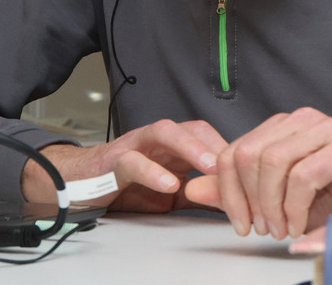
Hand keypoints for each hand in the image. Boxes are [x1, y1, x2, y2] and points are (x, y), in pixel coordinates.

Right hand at [22, 119, 226, 211]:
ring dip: (188, 147)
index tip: (249, 169)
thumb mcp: (170, 193)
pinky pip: (134, 161)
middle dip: (214, 143)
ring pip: (163, 133)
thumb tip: (233, 204)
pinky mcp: (114, 161)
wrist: (81, 184)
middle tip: (236, 163)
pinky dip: (152, 172)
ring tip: (207, 167)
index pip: (206, 136)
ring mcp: (135, 146)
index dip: (228, 149)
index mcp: (172, 145)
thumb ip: (197, 195)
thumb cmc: (126, 184)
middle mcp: (156, 140)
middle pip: (190, 128)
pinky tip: (169, 184)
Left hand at [182, 107, 331, 238]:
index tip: (239, 222)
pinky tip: (297, 224)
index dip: (226, 190)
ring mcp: (324, 128)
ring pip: (272, 162)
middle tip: (261, 229)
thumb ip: (235, 193)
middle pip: (247, 154)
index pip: (232, 150)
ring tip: (280, 228)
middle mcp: (300, 119)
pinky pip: (303, 175)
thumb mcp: (276, 199)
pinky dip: (294, 207)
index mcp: (280, 126)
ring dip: (271, 205)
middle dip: (247, 199)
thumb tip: (191, 190)